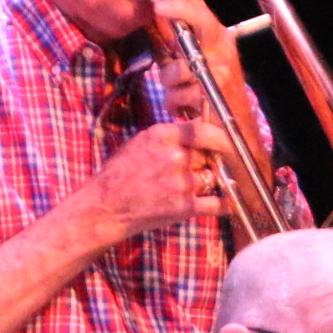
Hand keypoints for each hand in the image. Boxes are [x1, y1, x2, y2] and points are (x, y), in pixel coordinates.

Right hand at [82, 117, 232, 241]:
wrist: (105, 207)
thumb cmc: (119, 174)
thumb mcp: (141, 142)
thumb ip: (171, 135)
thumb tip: (200, 125)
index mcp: (163, 136)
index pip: (205, 129)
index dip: (220, 136)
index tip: (226, 140)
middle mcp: (175, 157)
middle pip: (210, 154)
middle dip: (207, 161)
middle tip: (199, 168)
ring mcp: (181, 183)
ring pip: (213, 177)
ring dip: (208, 182)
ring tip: (192, 187)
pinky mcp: (184, 207)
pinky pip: (217, 204)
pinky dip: (224, 204)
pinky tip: (227, 203)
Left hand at [143, 0, 248, 120]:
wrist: (235, 128)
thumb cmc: (213, 92)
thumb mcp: (197, 61)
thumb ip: (181, 40)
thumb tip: (160, 10)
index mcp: (218, 38)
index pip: (201, 10)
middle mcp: (223, 49)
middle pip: (202, 20)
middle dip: (180, 10)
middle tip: (159, 7)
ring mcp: (221, 70)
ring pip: (178, 67)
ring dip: (169, 82)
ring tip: (176, 92)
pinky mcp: (215, 93)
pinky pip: (179, 94)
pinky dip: (174, 103)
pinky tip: (182, 108)